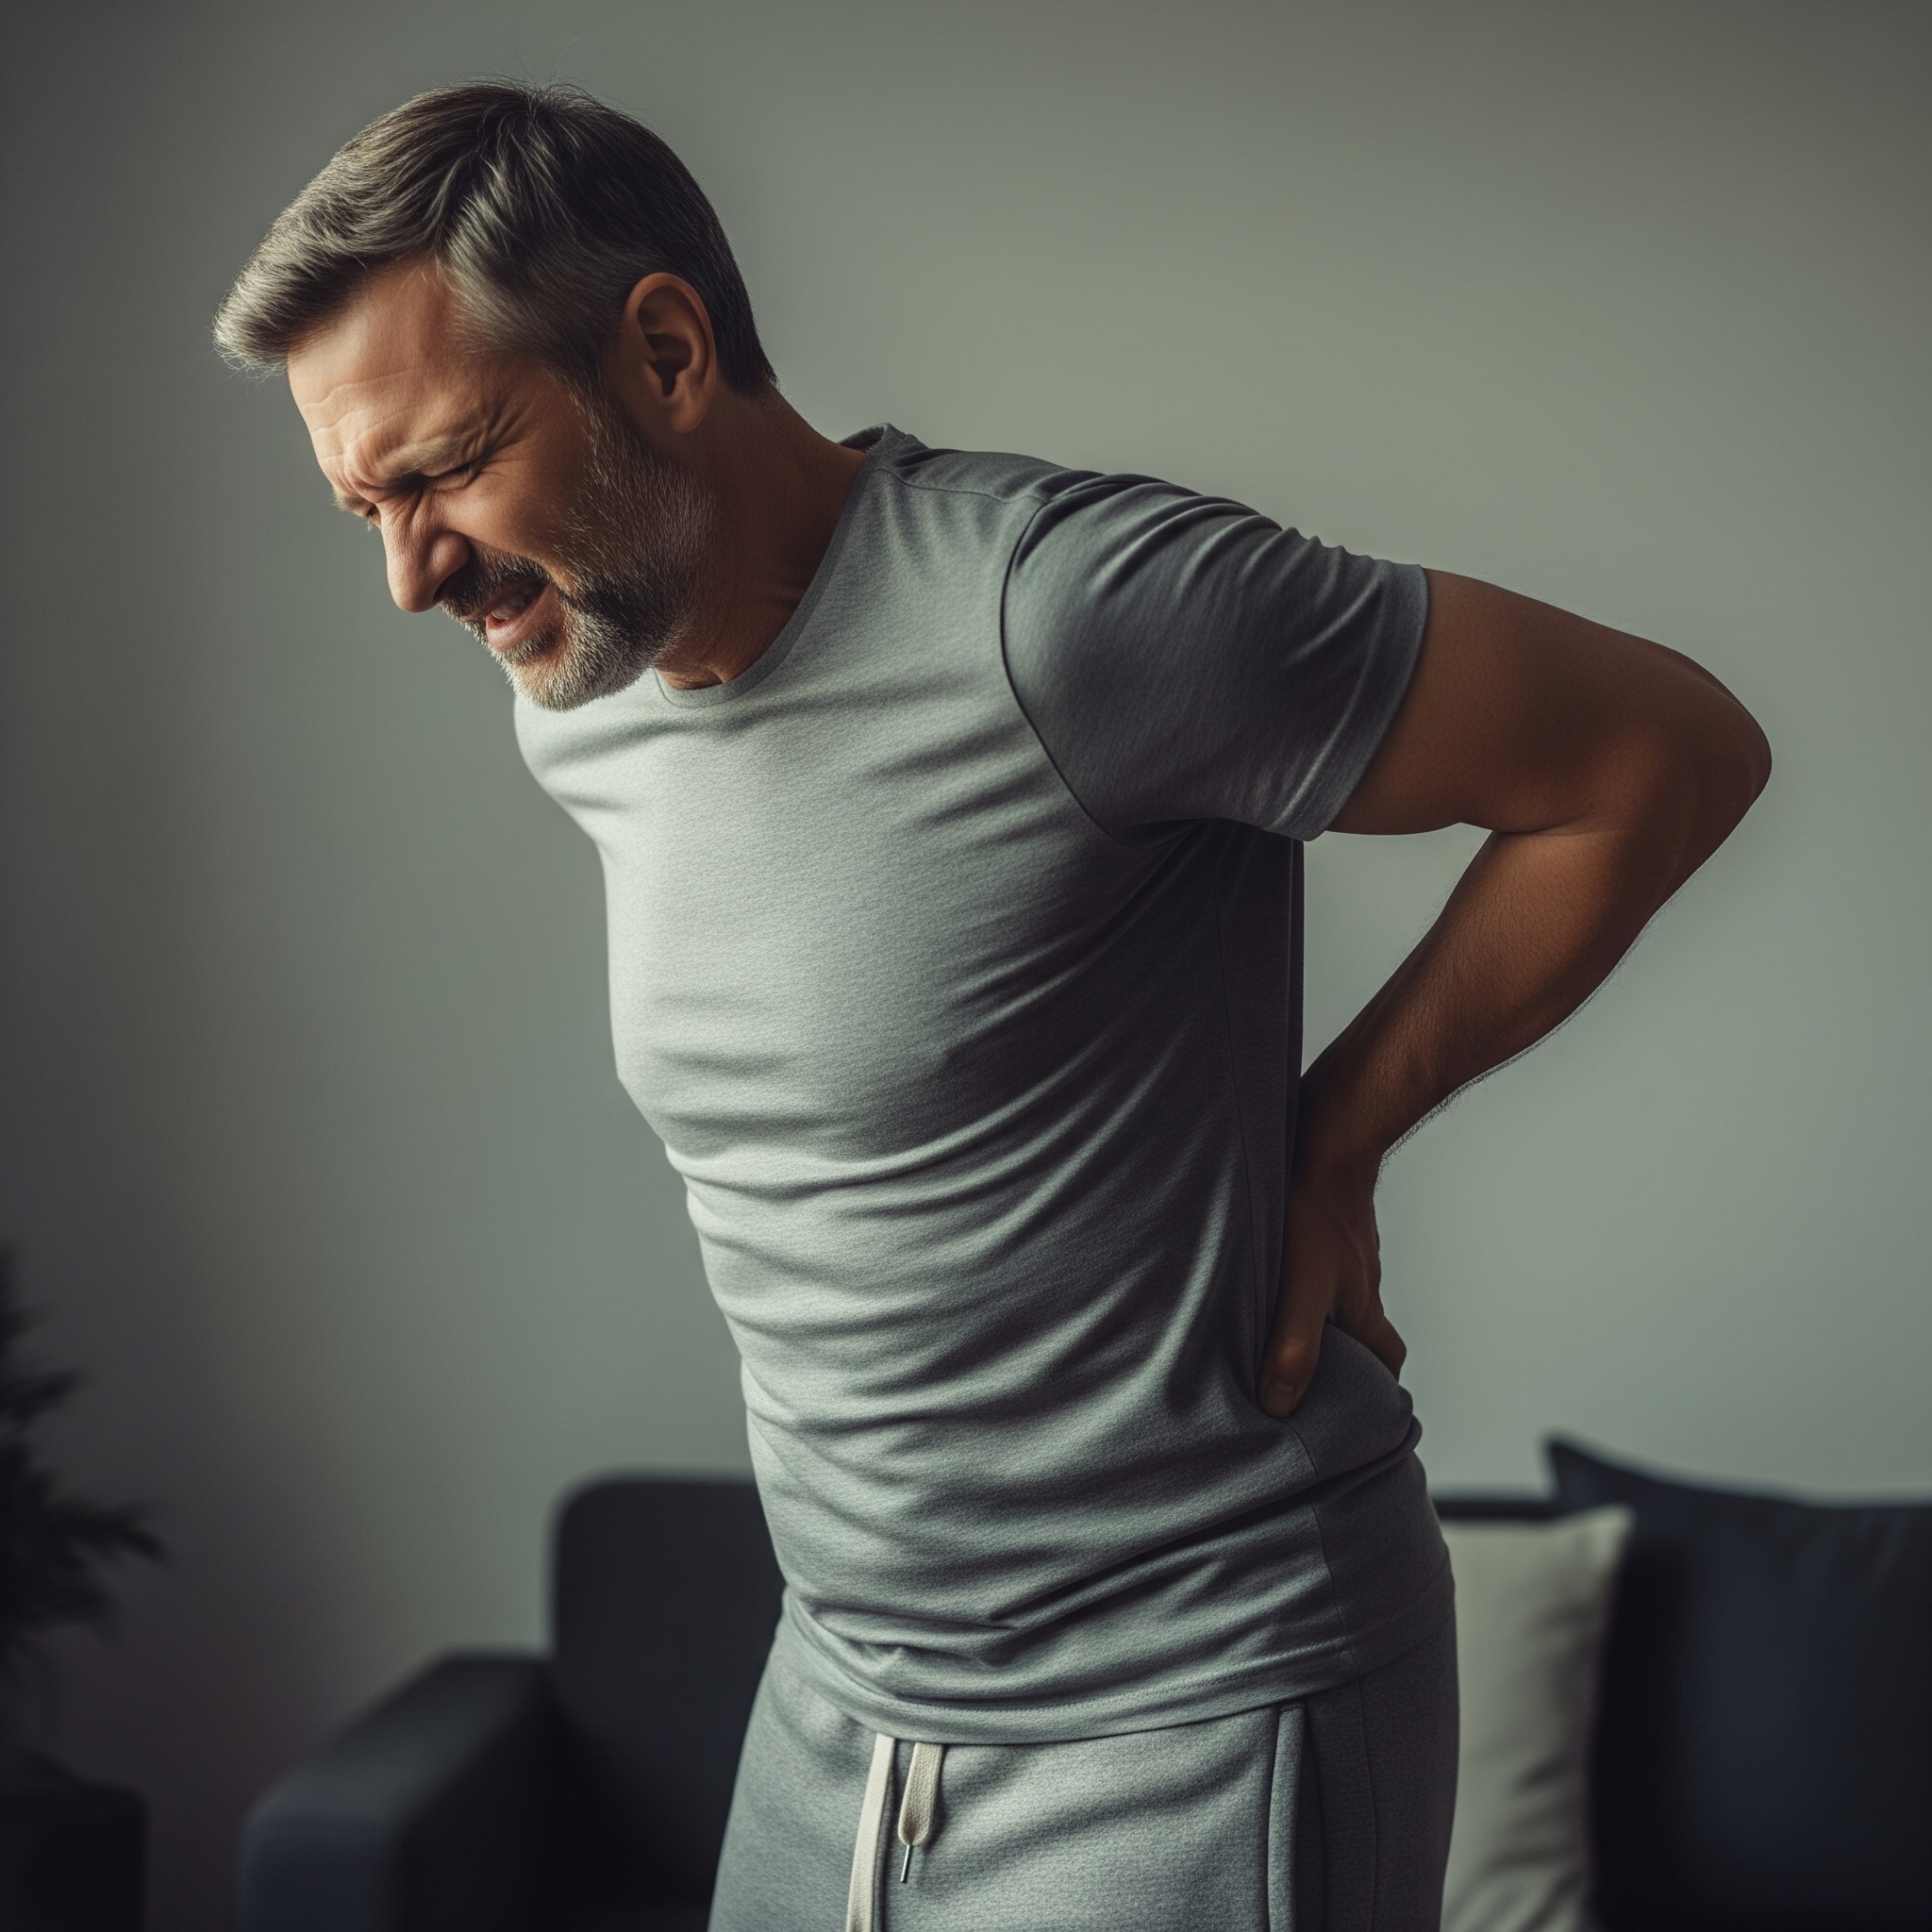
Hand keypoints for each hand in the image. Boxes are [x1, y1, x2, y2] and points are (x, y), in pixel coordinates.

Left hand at [1259, 1156, 1405, 1417]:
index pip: (1388, 1360)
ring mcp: (1344, 1256)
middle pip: (1363, 1332)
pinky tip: (1271, 1279)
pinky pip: (1319, 1266)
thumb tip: (1280, 1403)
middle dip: (1344, 1356)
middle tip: (1310, 1373)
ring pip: (1338, 1298)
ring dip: (1317, 1317)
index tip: (1363, 1408)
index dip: (1380, 1386)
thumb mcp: (1303, 1292)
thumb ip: (1294, 1347)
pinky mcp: (1324, 1230)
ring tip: (1277, 1331)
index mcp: (1365, 1311)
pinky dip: (1302, 1281)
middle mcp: (1359, 1286)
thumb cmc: (1317, 1216)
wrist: (1327, 1148)